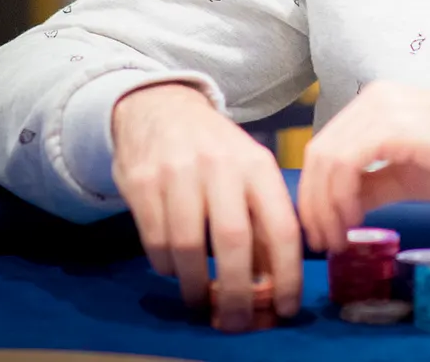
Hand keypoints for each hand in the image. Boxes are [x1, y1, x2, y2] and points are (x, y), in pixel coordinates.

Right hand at [111, 82, 301, 330]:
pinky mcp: (142, 183)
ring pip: (188, 247)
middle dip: (236, 292)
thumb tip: (273, 283)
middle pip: (233, 241)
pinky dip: (167, 266)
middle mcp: (220, 166)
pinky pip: (156, 242)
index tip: (285, 308)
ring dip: (195, 286)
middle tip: (237, 320)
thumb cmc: (215, 151)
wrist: (158, 108)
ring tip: (200, 300)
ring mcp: (178, 172)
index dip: (287, 274)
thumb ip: (263, 219)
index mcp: (257, 165)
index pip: (281, 226)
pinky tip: (175, 267)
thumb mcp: (249, 171)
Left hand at [296, 81, 429, 252]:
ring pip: (327, 158)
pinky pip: (347, 162)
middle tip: (322, 240)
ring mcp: (383, 108)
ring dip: (325, 205)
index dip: (314, 193)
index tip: (323, 230)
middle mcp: (373, 98)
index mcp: (375, 104)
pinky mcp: (395, 125)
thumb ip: (372, 184)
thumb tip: (341, 208)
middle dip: (313, 203)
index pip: (326, 147)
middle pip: (317, 152)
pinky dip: (341, 196)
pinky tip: (354, 220)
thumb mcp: (409, 176)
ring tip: (338, 237)